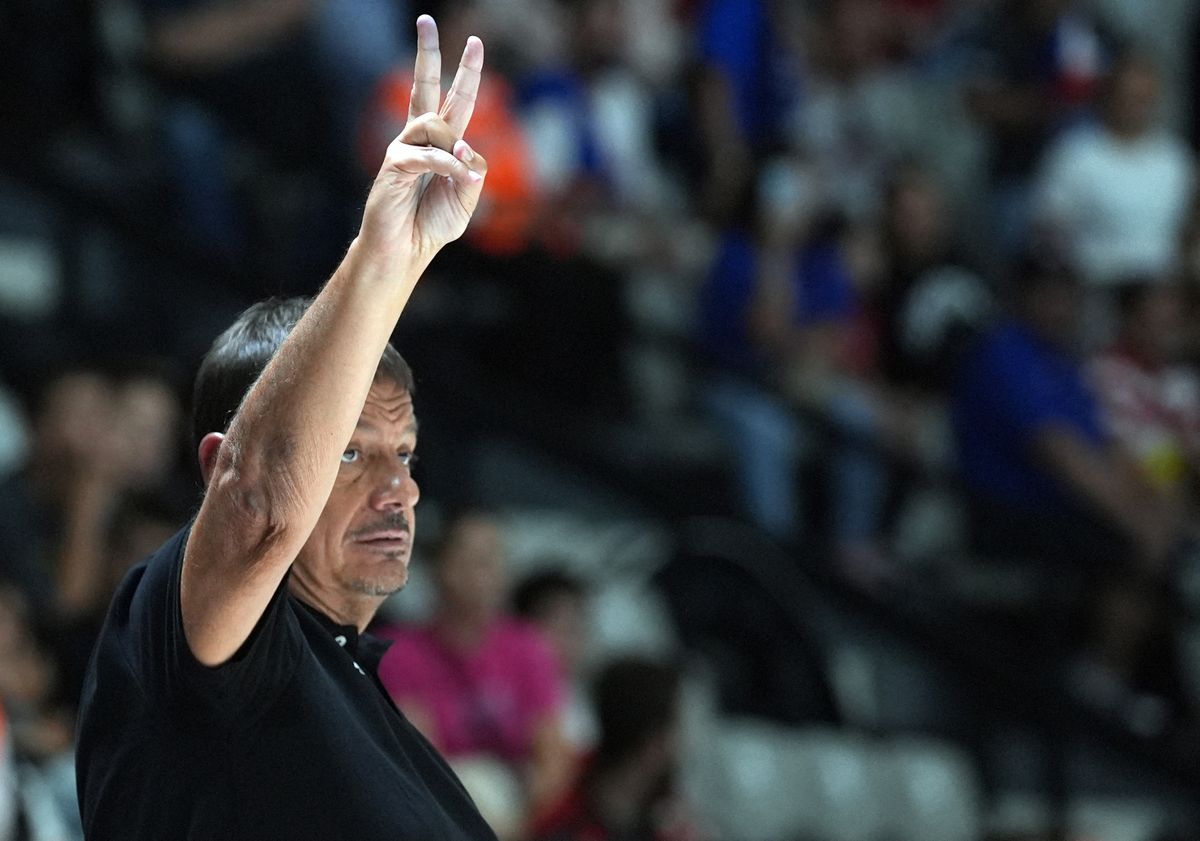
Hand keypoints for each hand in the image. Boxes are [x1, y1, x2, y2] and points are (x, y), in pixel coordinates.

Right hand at [359, 15, 487, 264]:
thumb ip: (473, 170)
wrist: (406, 249)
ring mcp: (404, 148)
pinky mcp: (394, 164)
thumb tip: (467, 148)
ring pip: (435, 125)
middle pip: (424, 86)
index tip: (474, 42)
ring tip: (462, 172)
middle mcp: (420, 138)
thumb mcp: (467, 197)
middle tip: (426, 20)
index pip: (455, 99)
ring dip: (454, 148)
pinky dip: (447, 165)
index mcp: (441, 142)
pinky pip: (427, 154)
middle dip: (428, 53)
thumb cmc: (433, 224)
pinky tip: (458, 175)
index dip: (465, 72)